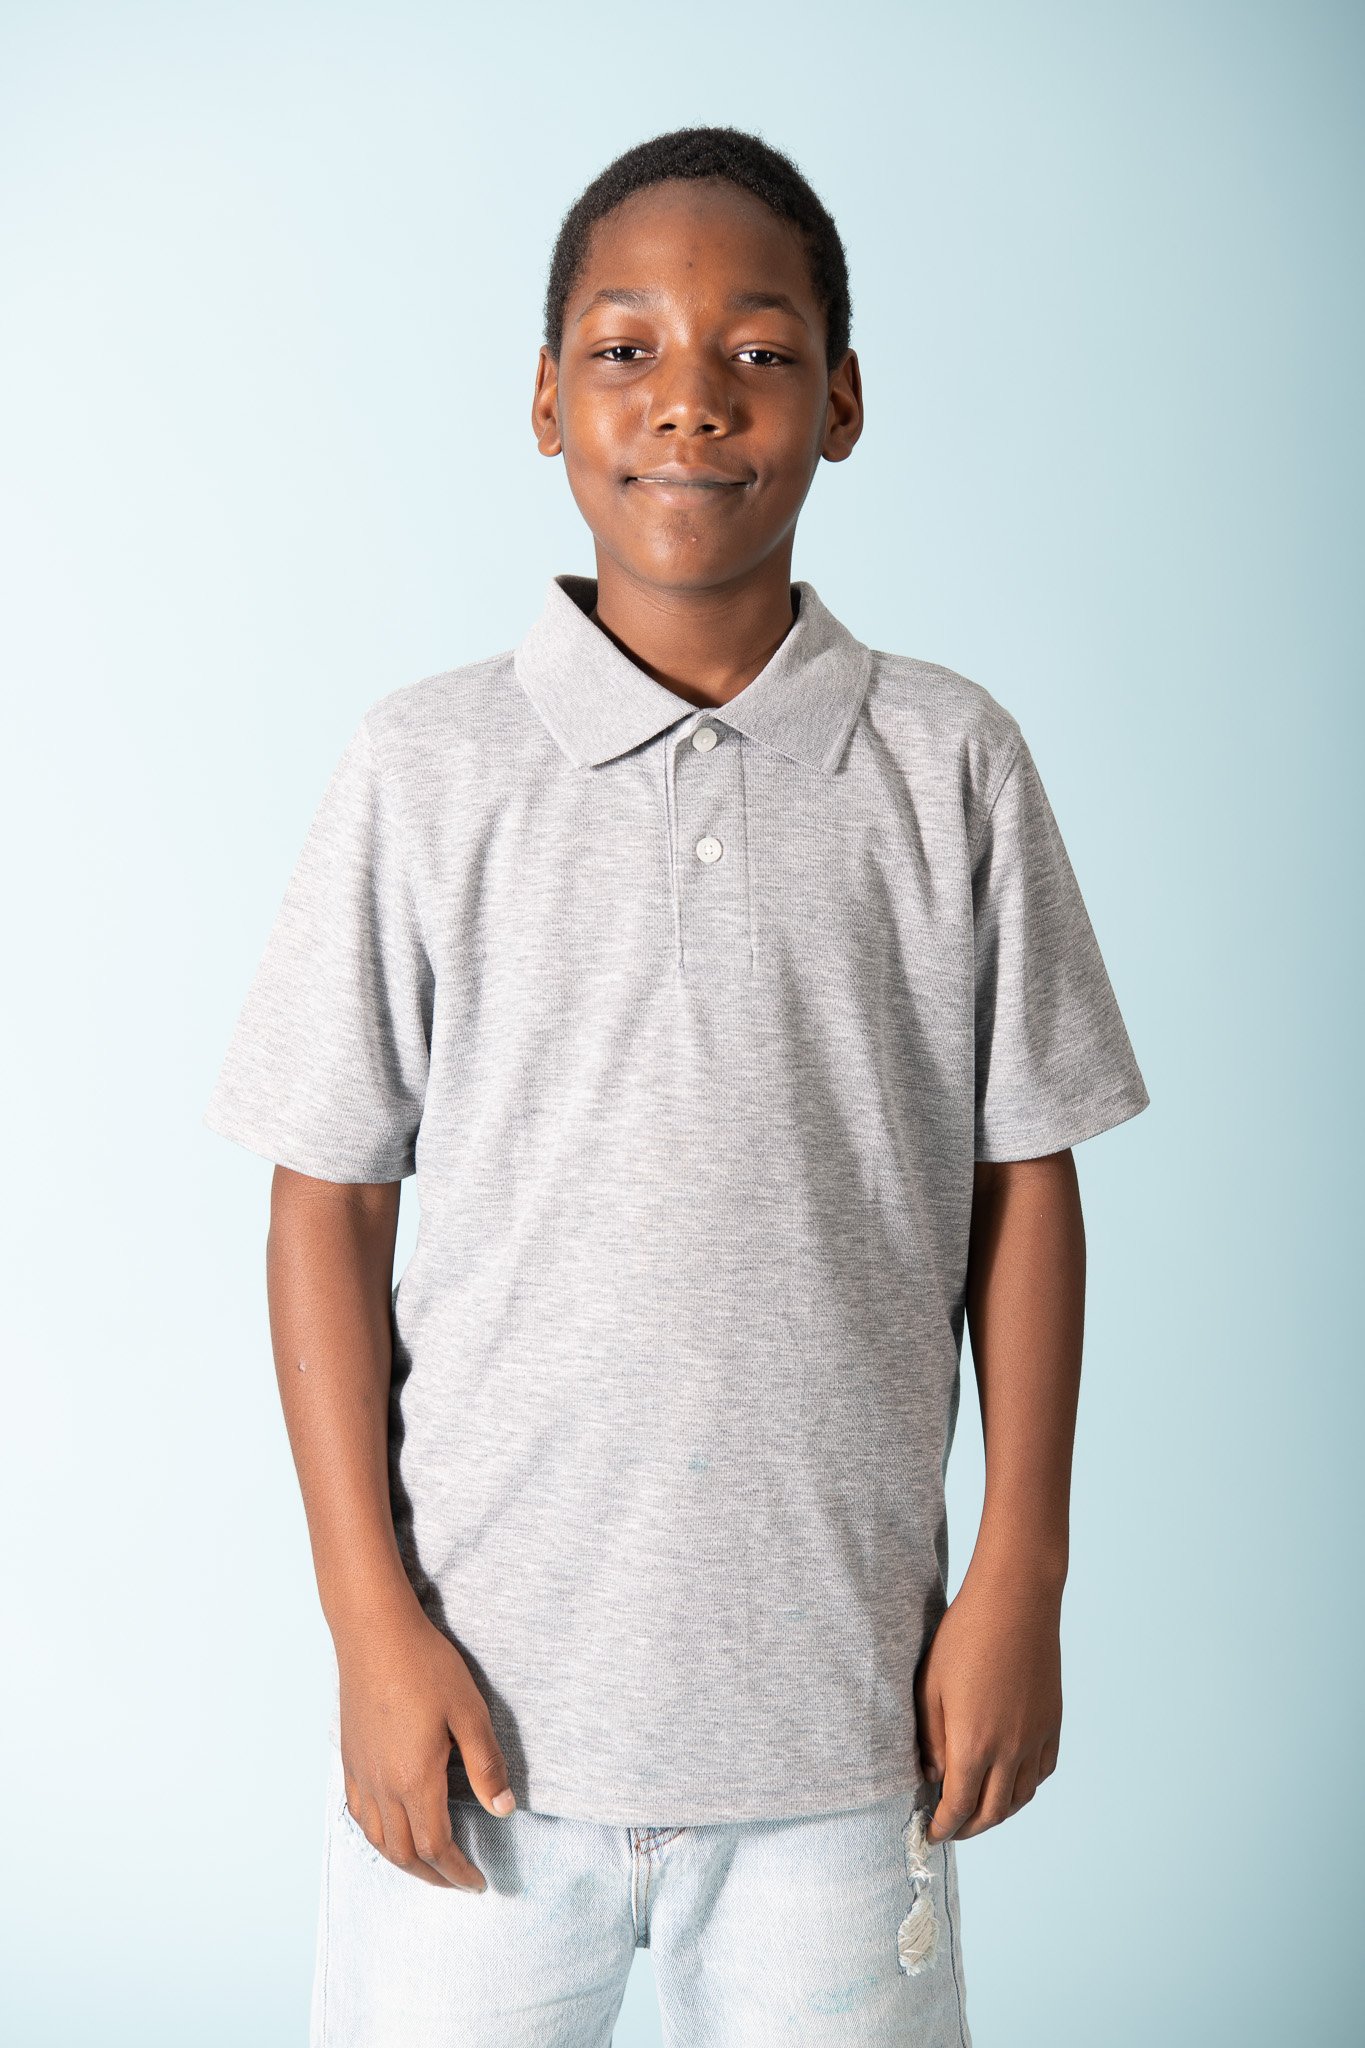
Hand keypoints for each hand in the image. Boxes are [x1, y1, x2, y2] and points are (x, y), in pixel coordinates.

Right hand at [334, 1600, 515, 1888]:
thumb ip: (486, 1764)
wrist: (374, 1632)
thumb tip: (503, 1810)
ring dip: (404, 1862)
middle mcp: (382, 1786)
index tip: (479, 1883)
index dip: (458, 1872)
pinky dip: (376, 1837)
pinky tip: (389, 1831)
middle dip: (434, 1876)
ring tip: (429, 1867)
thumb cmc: (425, 1666)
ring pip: (378, 1840)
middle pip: (404, 1853)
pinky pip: (359, 1814)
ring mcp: (361, 1773)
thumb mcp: (469, 1711)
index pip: (437, 1846)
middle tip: (459, 1883)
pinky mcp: (350, 1758)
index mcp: (415, 1779)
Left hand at [912, 1562, 1062, 1842]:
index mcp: (973, 1744)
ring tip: (978, 1810)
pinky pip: (1041, 1772)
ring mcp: (1035, 1738)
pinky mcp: (1052, 1723)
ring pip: (1021, 1798)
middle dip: (968, 1828)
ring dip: (998, 1812)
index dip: (943, 1827)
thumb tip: (934, 1774)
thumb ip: (930, 1738)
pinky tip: (1010, 1781)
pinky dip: (1024, 1788)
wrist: (1016, 1602)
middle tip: (950, 1828)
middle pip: (992, 1812)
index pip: (958, 1806)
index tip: (931, 1834)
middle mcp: (1010, 1751)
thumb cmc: (964, 1637)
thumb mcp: (930, 1686)